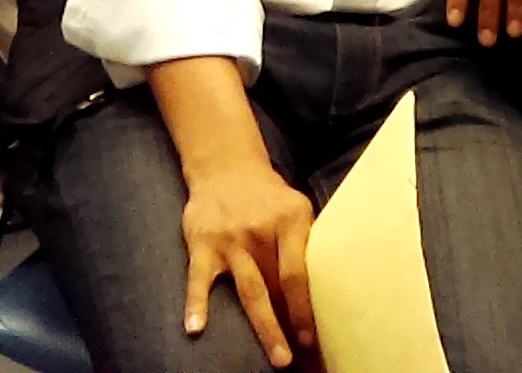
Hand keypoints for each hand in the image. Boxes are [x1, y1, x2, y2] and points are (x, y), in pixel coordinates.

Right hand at [178, 159, 315, 367]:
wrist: (226, 167)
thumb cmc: (268, 198)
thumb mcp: (296, 209)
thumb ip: (305, 243)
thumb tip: (326, 287)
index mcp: (291, 221)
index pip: (299, 272)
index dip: (306, 306)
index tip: (313, 338)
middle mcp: (261, 232)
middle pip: (276, 287)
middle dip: (287, 325)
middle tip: (295, 359)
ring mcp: (230, 240)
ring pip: (248, 290)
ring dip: (263, 326)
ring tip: (276, 356)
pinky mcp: (202, 244)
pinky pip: (198, 279)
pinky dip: (195, 304)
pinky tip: (195, 328)